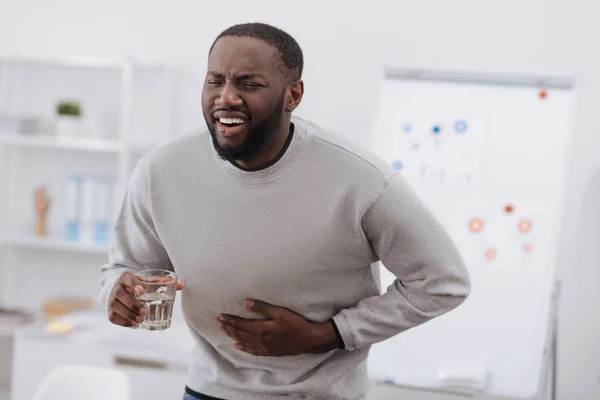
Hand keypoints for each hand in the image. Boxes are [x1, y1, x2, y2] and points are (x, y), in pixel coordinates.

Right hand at [107, 271, 183, 326]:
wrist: (123, 291)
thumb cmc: (139, 286)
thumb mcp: (149, 282)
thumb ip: (163, 283)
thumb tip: (181, 285)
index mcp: (126, 278)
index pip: (126, 278)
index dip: (132, 284)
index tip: (141, 291)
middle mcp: (116, 287)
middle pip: (120, 294)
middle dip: (132, 304)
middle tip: (144, 312)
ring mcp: (111, 299)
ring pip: (115, 306)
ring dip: (128, 314)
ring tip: (141, 320)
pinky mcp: (110, 311)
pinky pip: (113, 317)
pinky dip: (123, 322)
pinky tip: (134, 324)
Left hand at [218, 299, 338, 355]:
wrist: (309, 340)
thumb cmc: (296, 324)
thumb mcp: (279, 312)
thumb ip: (262, 307)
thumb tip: (245, 302)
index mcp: (260, 329)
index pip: (241, 324)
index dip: (230, 320)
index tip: (221, 316)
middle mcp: (259, 340)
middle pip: (239, 333)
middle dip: (228, 327)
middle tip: (219, 322)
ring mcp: (264, 347)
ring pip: (243, 342)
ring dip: (233, 336)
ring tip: (224, 331)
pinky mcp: (269, 352)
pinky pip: (252, 351)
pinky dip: (243, 348)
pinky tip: (237, 346)